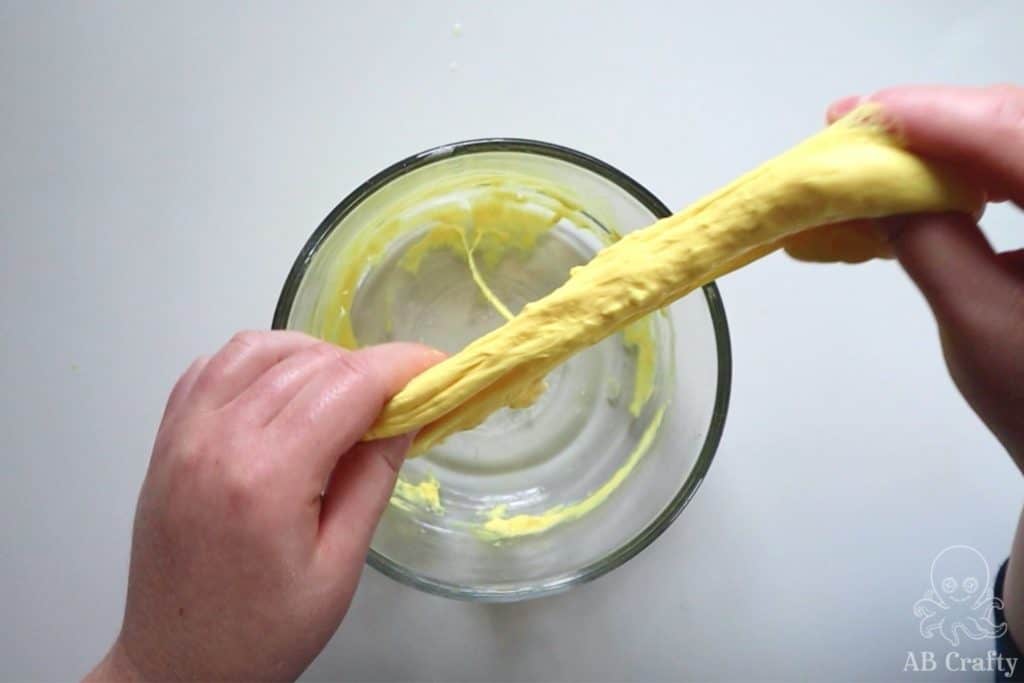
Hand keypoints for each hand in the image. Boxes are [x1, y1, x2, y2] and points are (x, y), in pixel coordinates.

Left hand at [86, 331, 443, 680]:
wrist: (177, 666)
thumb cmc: (263, 633)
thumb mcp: (339, 566)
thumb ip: (373, 478)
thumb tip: (408, 412)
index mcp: (266, 477)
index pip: (348, 385)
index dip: (403, 365)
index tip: (437, 366)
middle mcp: (217, 439)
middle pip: (310, 362)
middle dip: (367, 366)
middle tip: (401, 398)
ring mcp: (184, 434)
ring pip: (259, 348)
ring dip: (313, 355)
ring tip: (344, 394)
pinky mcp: (167, 438)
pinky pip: (213, 366)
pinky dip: (260, 361)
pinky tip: (285, 390)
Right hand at [825, 84, 1023, 646]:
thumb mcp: (977, 322)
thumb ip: (927, 243)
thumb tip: (873, 191)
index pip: (1010, 133)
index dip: (931, 116)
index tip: (853, 114)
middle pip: (1017, 124)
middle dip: (936, 122)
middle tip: (852, 129)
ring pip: (1021, 142)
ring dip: (952, 145)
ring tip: (879, 157)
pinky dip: (979, 173)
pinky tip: (935, 185)